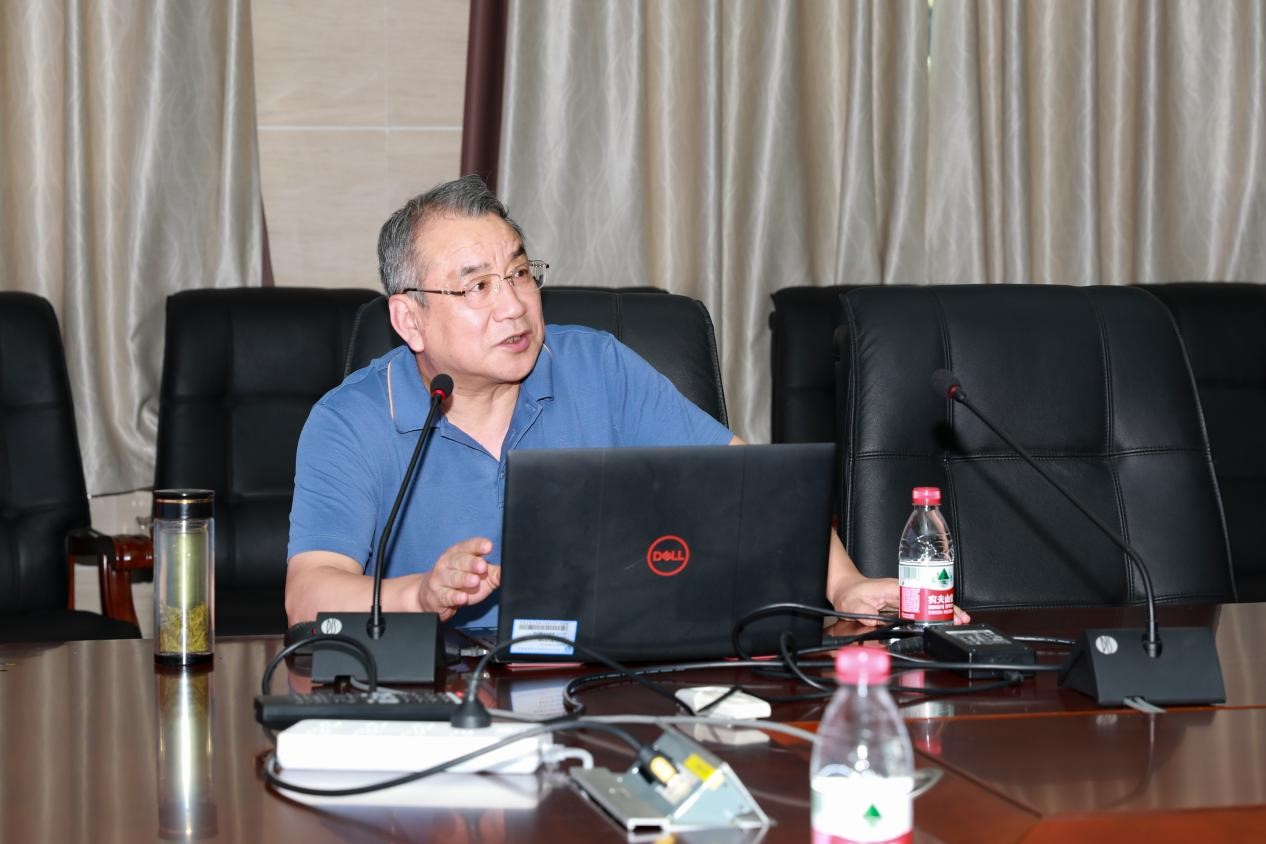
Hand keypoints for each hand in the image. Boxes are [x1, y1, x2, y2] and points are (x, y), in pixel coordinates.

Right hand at [417, 537, 501, 621]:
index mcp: (457, 554)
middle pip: (459, 561)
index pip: (468, 546)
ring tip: (474, 581)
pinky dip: (454, 597)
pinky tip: (462, 597)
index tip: (488, 546)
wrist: (431, 596)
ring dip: (463, 579)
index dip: (478, 545)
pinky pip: (446, 596)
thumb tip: (511, 571)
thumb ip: (494, 573)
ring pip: (452, 578)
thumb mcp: (479, 576)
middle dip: (471, 562)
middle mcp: (447, 564)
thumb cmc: (459, 582)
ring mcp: (440, 580)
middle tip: (482, 566)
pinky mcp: (437, 596)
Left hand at [832, 576, 970, 625]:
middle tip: (960, 618)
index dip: (933, 602)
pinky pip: (920, 608)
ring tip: (958, 619)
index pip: (918, 593)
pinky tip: (942, 621)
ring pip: (927, 603)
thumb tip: (873, 619)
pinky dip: (932, 614)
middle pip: (928, 597)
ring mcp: (902, 597)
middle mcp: (901, 591)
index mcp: (893, 588)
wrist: (845, 589)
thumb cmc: (850, 593)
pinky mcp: (901, 603)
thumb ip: (863, 613)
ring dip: (942, 611)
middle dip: (945, 607)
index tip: (944, 610)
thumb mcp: (852, 604)